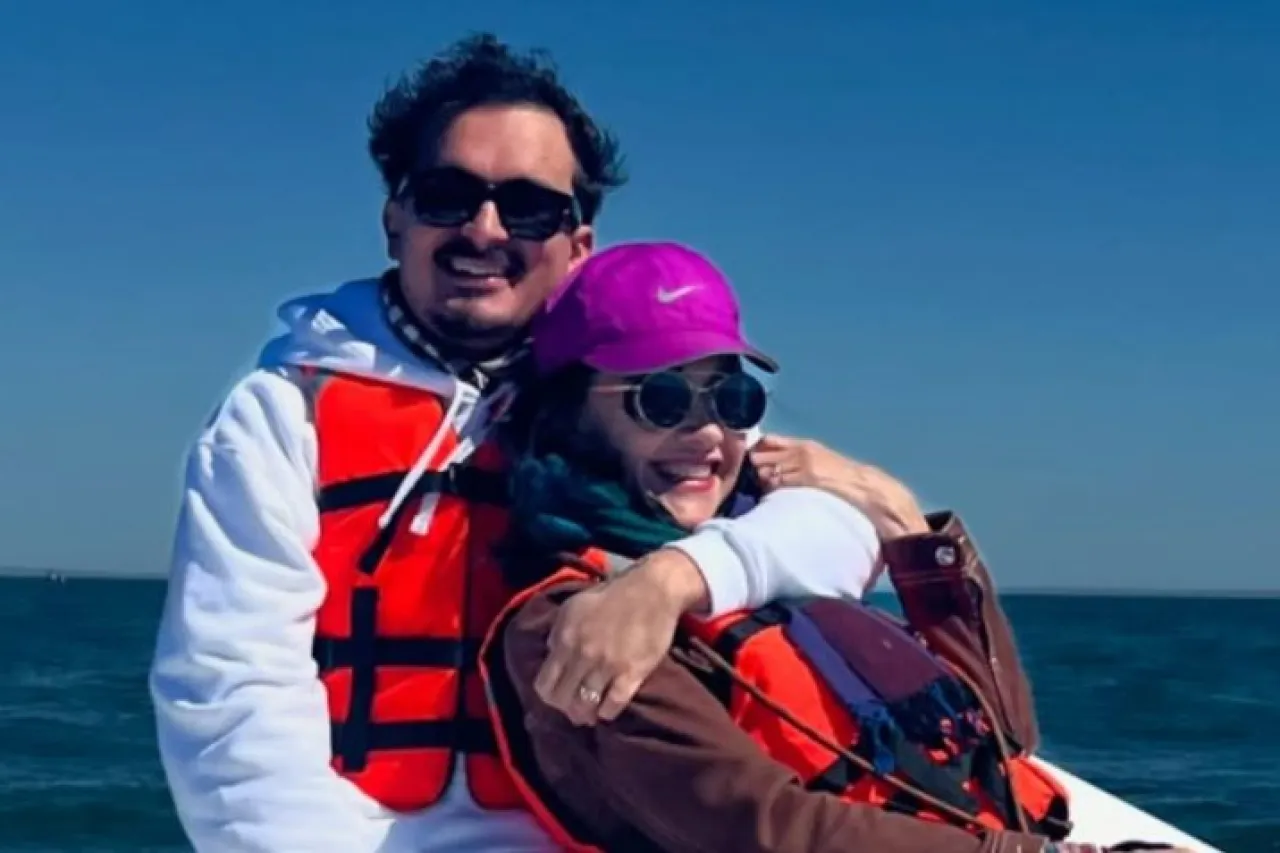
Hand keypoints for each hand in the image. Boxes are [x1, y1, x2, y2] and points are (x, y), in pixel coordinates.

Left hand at [533, 549, 706, 725]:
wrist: (652, 590)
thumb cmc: (612, 596)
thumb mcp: (574, 607)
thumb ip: (558, 632)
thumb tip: (550, 654)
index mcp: (566, 639)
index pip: (545, 684)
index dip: (548, 696)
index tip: (557, 697)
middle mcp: (584, 655)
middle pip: (564, 699)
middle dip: (566, 708)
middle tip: (573, 710)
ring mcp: (608, 665)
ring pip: (586, 705)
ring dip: (586, 714)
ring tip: (589, 716)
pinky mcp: (633, 672)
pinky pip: (614, 704)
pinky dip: (607, 713)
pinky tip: (607, 711)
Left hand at [749, 435, 929, 539]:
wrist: (868, 489)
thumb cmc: (844, 481)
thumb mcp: (821, 463)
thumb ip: (799, 461)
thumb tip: (774, 469)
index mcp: (805, 445)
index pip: (768, 440)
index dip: (757, 452)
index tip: (754, 464)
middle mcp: (802, 450)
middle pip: (761, 454)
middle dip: (756, 468)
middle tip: (758, 481)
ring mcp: (804, 463)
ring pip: (765, 470)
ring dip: (761, 481)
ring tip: (767, 491)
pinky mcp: (807, 477)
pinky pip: (778, 482)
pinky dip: (771, 489)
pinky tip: (775, 496)